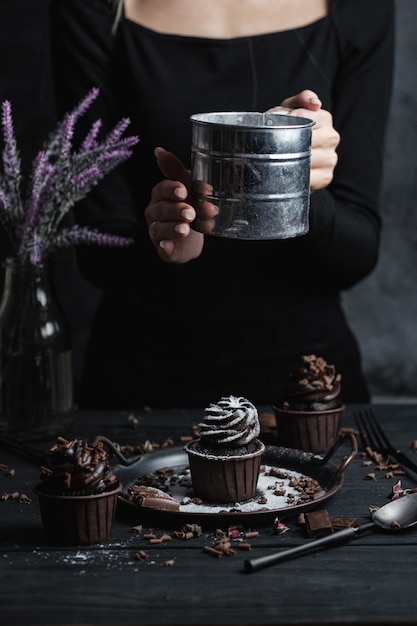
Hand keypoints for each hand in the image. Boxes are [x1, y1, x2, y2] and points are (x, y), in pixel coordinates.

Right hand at [144, 148, 204, 262]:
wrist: (193, 238)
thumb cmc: (188, 207)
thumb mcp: (187, 188)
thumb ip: (176, 172)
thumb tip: (159, 151)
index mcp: (161, 195)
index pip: (162, 189)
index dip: (171, 189)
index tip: (183, 191)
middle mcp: (155, 213)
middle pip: (160, 210)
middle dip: (175, 210)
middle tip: (191, 213)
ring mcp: (157, 232)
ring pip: (159, 229)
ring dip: (171, 228)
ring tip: (185, 229)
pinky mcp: (165, 250)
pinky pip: (162, 249)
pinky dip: (164, 248)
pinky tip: (168, 245)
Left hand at [267, 89, 339, 190]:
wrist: (284, 157)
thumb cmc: (287, 129)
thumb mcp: (290, 109)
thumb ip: (301, 99)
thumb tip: (316, 103)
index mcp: (325, 119)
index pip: (310, 117)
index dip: (293, 121)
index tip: (279, 124)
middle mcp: (332, 138)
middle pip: (310, 140)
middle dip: (289, 142)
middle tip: (272, 144)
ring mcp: (330, 158)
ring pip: (309, 159)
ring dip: (291, 160)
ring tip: (277, 159)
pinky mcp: (326, 177)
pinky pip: (310, 178)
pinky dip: (297, 176)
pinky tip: (287, 173)